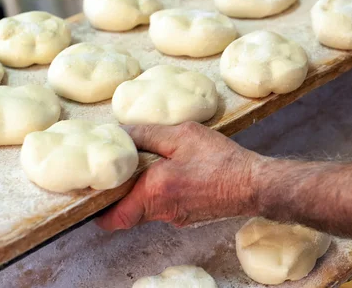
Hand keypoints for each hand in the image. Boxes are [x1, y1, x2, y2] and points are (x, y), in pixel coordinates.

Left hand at [96, 122, 260, 230]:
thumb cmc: (221, 160)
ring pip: (147, 208)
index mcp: (154, 191)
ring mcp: (177, 217)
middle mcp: (162, 211)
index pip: (112, 217)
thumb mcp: (183, 135)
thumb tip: (122, 134)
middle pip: (128, 212)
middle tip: (125, 171)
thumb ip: (147, 134)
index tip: (97, 189)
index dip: (98, 207)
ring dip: (145, 190)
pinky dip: (164, 192)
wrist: (254, 184)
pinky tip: (179, 172)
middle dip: (122, 193)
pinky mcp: (190, 217)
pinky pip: (166, 207)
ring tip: (156, 165)